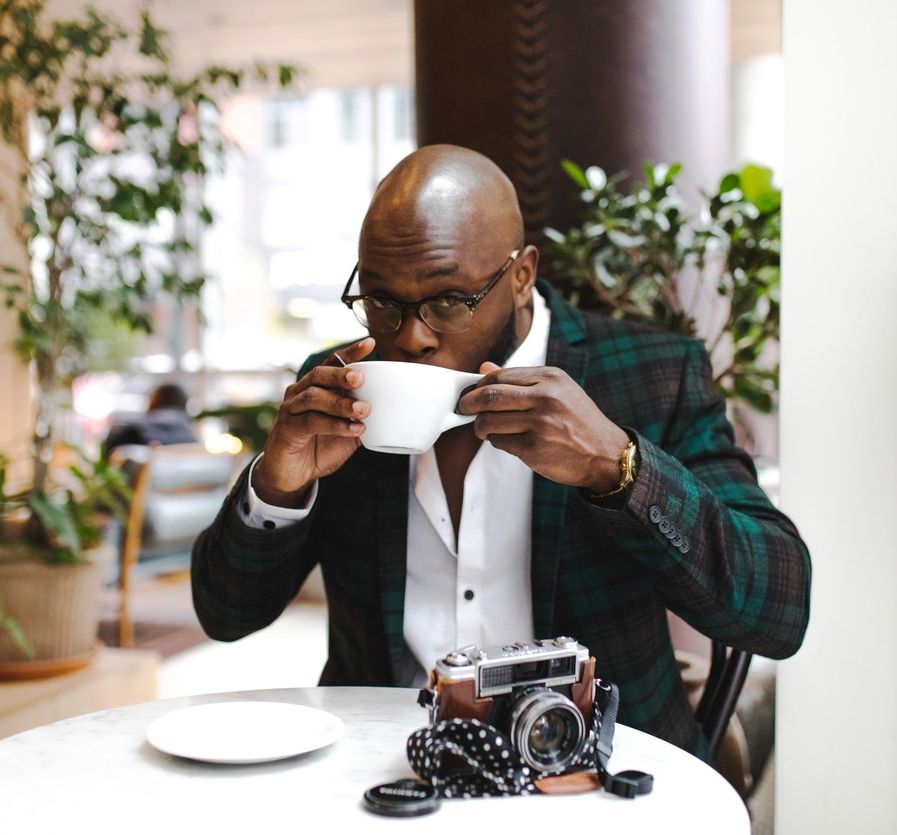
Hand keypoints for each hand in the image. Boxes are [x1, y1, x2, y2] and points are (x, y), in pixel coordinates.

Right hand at [253, 338, 374, 505]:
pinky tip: (354, 429)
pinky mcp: (287, 429)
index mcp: (315, 387)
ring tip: (364, 410)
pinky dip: (335, 425)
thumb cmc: (319, 449)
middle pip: (319, 375)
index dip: (350, 353)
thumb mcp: (347, 433)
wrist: (291, 476)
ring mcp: (291, 410)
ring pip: (314, 397)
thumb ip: (363, 420)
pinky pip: (311, 422)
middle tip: (361, 379)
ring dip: (340, 402)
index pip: (332, 363)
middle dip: (341, 374)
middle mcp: (299, 393)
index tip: (370, 344)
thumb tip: (392, 412)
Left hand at [458, 362, 629, 491]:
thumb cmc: (578, 421)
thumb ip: (521, 380)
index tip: (471, 393)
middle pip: (489, 396)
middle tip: (464, 409)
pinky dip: (496, 441)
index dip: (479, 385)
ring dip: (480, 426)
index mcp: (551, 377)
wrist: (605, 455)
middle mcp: (546, 396)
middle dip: (469, 403)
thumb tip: (484, 368)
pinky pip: (499, 442)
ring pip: (490, 420)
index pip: (500, 376)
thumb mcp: (558, 391)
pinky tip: (505, 441)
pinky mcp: (534, 447)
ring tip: (483, 429)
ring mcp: (540, 422)